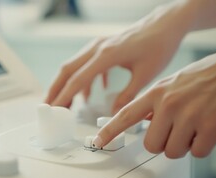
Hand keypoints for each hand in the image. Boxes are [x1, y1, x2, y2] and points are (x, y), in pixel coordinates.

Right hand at [45, 2, 188, 112]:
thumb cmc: (159, 46)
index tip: (55, 109)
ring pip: (75, 66)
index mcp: (106, 55)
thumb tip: (114, 115)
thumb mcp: (145, 75)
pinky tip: (90, 94)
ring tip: (65, 104)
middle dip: (56, 89)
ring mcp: (99, 45)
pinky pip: (87, 65)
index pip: (78, 79)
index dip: (65, 96)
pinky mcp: (104, 47)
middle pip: (68, 70)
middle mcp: (98, 48)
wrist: (166, 24)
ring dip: (68, 85)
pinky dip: (84, 80)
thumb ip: (127, 96)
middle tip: (48, 107)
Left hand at [92, 51, 215, 157]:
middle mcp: (168, 105)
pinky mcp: (211, 127)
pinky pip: (197, 153)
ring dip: (185, 145)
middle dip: (164, 143)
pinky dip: (204, 145)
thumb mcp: (174, 83)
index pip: (125, 116)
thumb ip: (156, 103)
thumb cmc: (209, 75)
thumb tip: (145, 121)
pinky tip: (211, 127)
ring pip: (173, 152)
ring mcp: (189, 116)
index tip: (98, 142)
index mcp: (157, 93)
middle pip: (151, 145)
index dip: (109, 131)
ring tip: (197, 125)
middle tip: (179, 130)